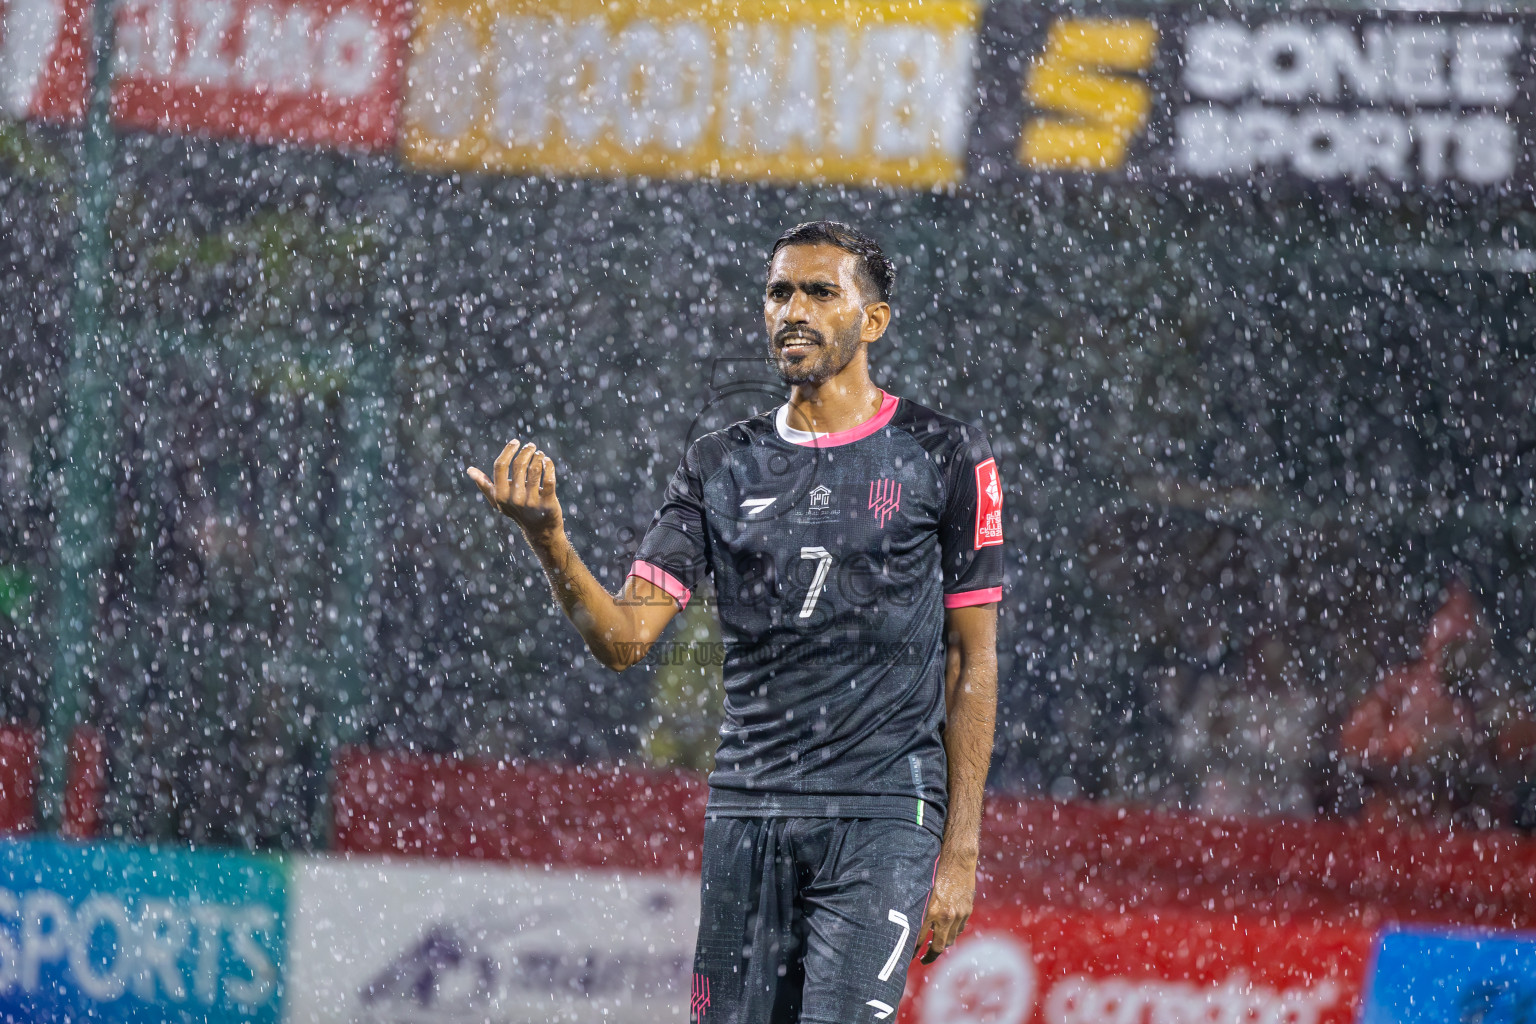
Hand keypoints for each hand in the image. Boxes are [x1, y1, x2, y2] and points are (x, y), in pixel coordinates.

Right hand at [467, 440, 563, 541]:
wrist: (539, 531)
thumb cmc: (517, 511)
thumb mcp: (498, 500)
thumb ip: (485, 485)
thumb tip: (469, 470)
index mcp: (500, 495)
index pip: (500, 466)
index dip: (508, 450)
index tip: (516, 442)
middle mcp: (514, 499)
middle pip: (519, 465)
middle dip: (526, 451)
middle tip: (531, 446)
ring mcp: (531, 502)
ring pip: (535, 470)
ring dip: (538, 457)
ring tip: (539, 454)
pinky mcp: (548, 504)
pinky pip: (549, 479)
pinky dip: (549, 466)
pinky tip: (547, 461)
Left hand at [913, 849, 975, 963]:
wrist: (958, 859)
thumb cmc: (935, 869)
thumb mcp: (920, 888)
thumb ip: (916, 906)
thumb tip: (906, 922)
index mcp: (930, 910)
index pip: (919, 939)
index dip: (913, 950)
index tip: (908, 956)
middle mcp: (945, 915)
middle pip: (938, 946)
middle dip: (930, 955)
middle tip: (922, 960)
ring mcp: (958, 914)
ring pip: (950, 939)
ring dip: (942, 945)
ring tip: (933, 946)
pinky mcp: (967, 910)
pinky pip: (959, 929)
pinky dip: (952, 934)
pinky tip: (946, 932)